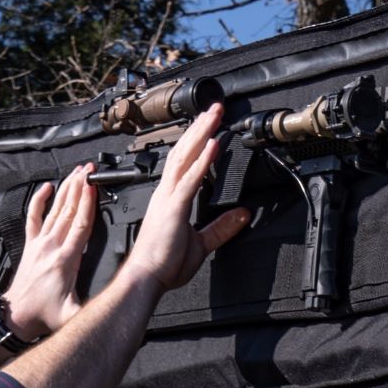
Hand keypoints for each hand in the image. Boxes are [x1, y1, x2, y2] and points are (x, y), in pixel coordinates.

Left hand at [2, 163, 96, 339]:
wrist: (16, 316)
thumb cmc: (43, 315)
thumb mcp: (72, 316)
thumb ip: (91, 312)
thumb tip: (113, 309)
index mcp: (66, 260)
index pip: (80, 223)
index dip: (88, 202)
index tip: (94, 184)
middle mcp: (52, 247)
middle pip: (69, 210)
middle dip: (80, 187)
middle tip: (89, 169)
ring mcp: (40, 244)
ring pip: (55, 209)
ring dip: (65, 189)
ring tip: (75, 172)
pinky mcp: (31, 245)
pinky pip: (33, 217)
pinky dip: (38, 200)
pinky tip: (45, 187)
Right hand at [127, 104, 249, 293]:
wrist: (145, 279)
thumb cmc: (163, 264)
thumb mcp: (201, 243)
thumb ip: (221, 228)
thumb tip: (242, 216)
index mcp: (170, 199)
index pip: (184, 162)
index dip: (197, 141)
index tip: (211, 127)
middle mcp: (166, 193)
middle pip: (183, 151)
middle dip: (199, 127)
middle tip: (215, 108)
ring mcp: (168, 198)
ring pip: (185, 157)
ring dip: (201, 134)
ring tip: (214, 115)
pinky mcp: (173, 208)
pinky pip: (189, 180)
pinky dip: (202, 162)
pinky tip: (213, 146)